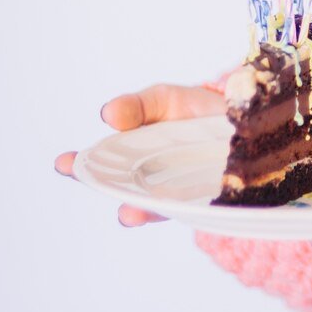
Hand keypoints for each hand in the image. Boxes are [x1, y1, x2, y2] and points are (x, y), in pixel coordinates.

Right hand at [54, 83, 226, 225]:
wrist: (247, 121)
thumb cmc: (196, 111)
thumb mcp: (165, 100)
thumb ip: (137, 106)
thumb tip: (108, 114)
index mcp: (133, 152)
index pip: (101, 162)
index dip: (80, 165)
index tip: (64, 163)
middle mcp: (150, 177)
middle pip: (121, 188)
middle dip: (104, 188)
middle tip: (89, 185)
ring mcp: (176, 191)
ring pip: (153, 205)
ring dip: (139, 209)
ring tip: (129, 211)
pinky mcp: (205, 200)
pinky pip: (190, 209)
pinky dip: (182, 210)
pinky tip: (176, 207)